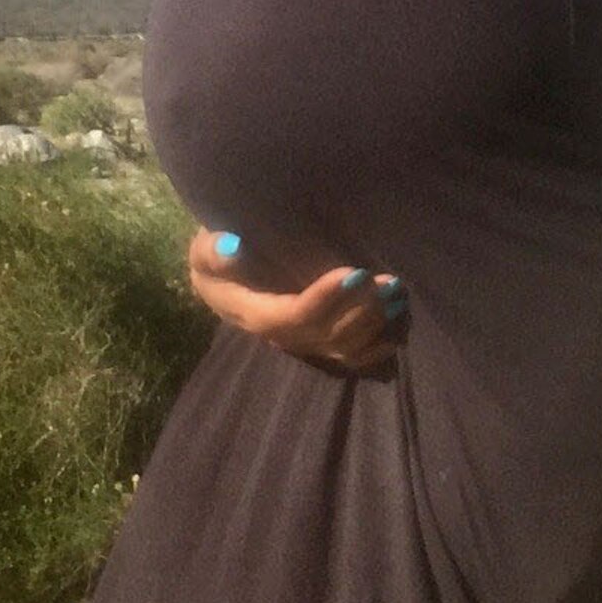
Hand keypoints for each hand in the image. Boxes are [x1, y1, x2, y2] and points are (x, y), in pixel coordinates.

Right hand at [184, 226, 406, 375]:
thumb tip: (232, 245)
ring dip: (371, 325)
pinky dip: (371, 351)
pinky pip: (344, 357)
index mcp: (250, 312)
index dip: (324, 300)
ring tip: (396, 297)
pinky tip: (394, 337)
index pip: (291, 315)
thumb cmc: (217, 255)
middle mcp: (276, 335)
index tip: (355, 273)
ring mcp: (297, 342)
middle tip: (388, 283)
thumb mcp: (204, 249)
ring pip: (338, 347)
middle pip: (321, 334)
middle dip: (358, 310)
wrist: (222, 276)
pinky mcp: (313, 342)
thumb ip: (214, 250)